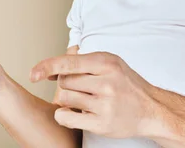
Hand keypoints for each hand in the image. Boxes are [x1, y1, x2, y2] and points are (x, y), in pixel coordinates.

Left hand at [30, 52, 161, 138]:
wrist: (151, 109)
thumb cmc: (126, 84)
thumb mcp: (109, 63)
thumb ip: (82, 62)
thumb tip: (48, 69)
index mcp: (106, 63)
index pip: (69, 63)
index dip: (47, 67)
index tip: (33, 74)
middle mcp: (106, 82)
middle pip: (64, 81)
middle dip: (66, 84)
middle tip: (80, 88)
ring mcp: (104, 104)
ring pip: (64, 98)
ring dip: (66, 99)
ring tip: (82, 99)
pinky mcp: (102, 124)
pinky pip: (66, 117)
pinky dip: (63, 115)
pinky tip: (72, 112)